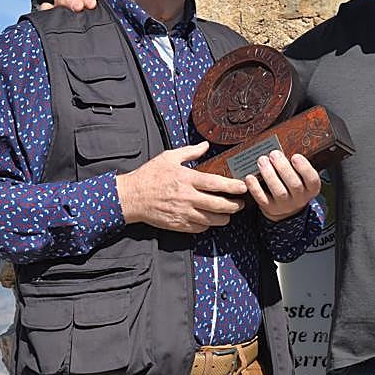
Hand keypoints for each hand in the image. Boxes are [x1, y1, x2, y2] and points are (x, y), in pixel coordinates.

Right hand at [115, 141, 247, 232]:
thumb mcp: (168, 157)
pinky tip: (208, 219)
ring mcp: (183, 213)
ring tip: (228, 214)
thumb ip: (189, 152)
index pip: (216, 184)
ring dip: (224, 218)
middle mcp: (187, 197)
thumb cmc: (149, 176)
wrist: (131, 197)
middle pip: (218, 205)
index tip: (243, 187)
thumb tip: (205, 145)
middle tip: (241, 204)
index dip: (232, 186)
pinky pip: (199, 228)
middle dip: (234, 206)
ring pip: (211, 220)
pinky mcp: (178, 225)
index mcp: (186, 179)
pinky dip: (207, 225)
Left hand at [244, 150, 321, 221]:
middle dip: (283, 168)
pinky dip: (255, 188)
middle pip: (294, 184)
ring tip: (262, 160)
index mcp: (311, 188)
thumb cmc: (292, 182)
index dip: (304, 168)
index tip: (295, 156)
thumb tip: (279, 150)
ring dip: (270, 175)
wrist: (285, 207)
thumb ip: (294, 165)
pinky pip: (263, 199)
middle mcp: (300, 198)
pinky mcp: (271, 208)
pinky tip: (250, 177)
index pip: (312, 179)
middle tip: (274, 154)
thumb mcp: (300, 175)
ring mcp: (285, 205)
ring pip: (279, 192)